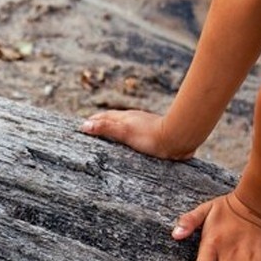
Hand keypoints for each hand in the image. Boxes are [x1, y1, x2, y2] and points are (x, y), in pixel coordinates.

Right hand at [80, 109, 194, 160]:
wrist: (178, 138)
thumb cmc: (151, 136)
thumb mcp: (124, 132)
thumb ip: (105, 128)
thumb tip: (84, 125)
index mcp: (125, 117)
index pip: (104, 117)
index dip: (93, 121)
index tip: (82, 126)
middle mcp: (134, 119)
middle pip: (114, 119)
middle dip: (102, 123)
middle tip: (92, 129)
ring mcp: (144, 125)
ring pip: (125, 125)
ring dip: (115, 129)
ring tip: (108, 136)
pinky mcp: (153, 134)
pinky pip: (134, 134)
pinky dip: (126, 136)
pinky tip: (129, 143)